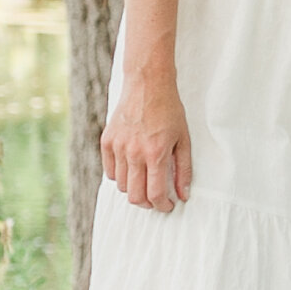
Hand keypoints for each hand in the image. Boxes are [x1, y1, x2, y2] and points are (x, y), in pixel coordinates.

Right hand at [102, 68, 191, 212]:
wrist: (147, 84)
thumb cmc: (170, 110)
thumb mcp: (183, 139)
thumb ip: (183, 170)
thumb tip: (183, 195)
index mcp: (156, 153)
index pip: (155, 194)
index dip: (162, 205)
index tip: (168, 205)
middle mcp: (134, 152)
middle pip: (135, 196)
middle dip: (148, 203)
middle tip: (157, 198)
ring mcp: (118, 146)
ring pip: (122, 186)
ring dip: (135, 189)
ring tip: (146, 180)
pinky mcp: (106, 141)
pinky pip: (110, 171)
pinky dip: (121, 176)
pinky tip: (132, 169)